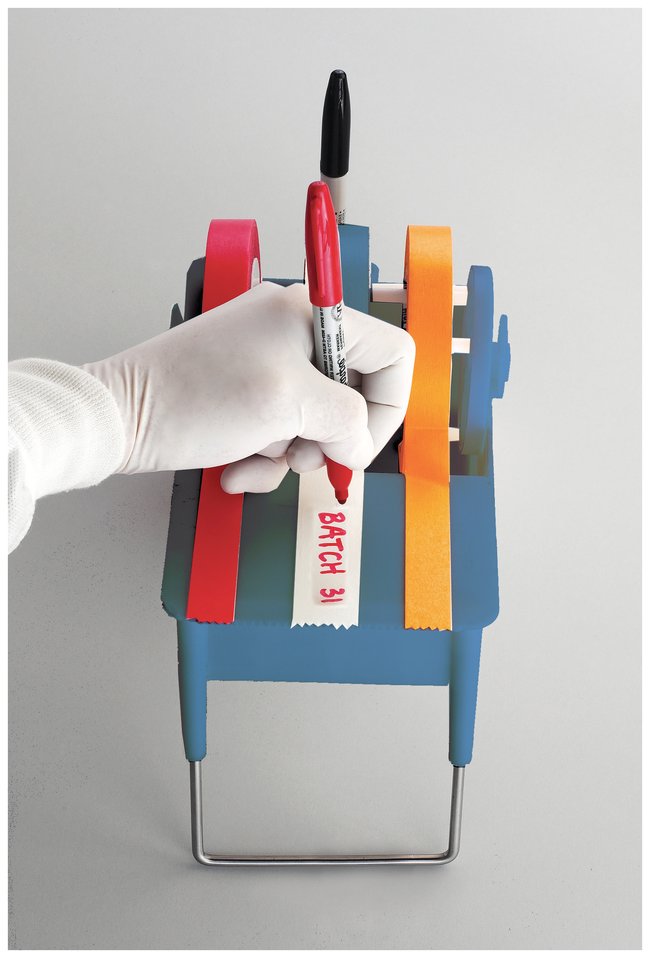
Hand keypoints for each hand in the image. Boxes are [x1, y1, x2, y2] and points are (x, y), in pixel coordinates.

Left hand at [83, 281, 414, 492]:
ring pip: (317, 419)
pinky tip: (235, 465)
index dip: (387, 406)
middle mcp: (293, 330)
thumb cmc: (192, 397)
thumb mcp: (287, 405)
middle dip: (330, 436)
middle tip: (303, 456)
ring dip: (292, 453)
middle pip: (353, 393)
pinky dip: (264, 455)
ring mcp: (268, 360)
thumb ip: (345, 421)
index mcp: (310, 314)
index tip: (359, 442)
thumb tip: (358, 444)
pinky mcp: (246, 389)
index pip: (391, 353)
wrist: (118, 417)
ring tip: (257, 458)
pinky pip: (281, 428)